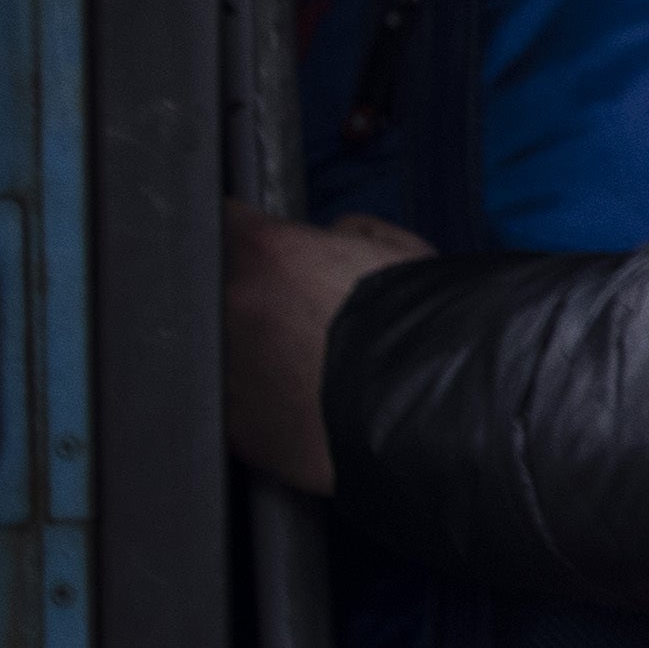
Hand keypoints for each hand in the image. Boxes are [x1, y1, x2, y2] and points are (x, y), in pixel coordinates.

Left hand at [223, 201, 428, 494]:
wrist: (427, 409)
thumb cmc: (423, 326)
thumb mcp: (402, 250)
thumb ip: (354, 232)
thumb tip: (337, 237)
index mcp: (266, 251)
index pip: (225, 219)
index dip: (249, 234)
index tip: (263, 248)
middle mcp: (232, 305)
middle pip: (222, 291)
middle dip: (256, 299)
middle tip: (305, 317)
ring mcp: (227, 370)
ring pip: (230, 354)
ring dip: (259, 355)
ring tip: (314, 368)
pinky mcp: (237, 428)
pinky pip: (244, 408)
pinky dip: (269, 406)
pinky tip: (312, 407)